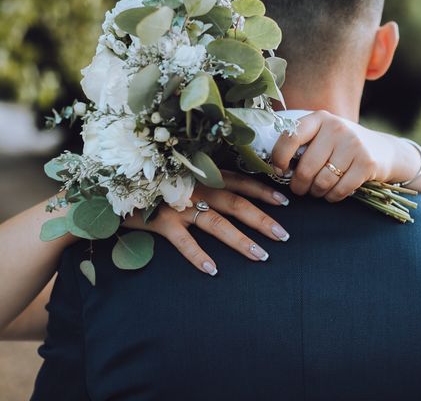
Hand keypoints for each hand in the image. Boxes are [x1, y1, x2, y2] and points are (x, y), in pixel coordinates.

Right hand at [123, 170, 290, 275]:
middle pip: (236, 204)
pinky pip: (184, 242)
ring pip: (217, 224)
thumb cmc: (150, 181)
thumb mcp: (180, 174)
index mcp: (203, 175)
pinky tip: (213, 271)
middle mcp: (195, 188)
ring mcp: (179, 204)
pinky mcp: (160, 221)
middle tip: (284, 236)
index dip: (263, 192)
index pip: (240, 182)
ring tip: (262, 256)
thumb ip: (204, 181)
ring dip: (241, 240)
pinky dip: (198, 256)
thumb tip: (230, 193)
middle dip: (262, 220)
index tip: (285, 202)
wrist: (110, 187)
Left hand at [271, 110, 397, 201]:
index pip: (291, 137)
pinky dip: (332, 197)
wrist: (382, 150)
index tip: (279, 170)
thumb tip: (275, 168)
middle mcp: (337, 127)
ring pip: (322, 182)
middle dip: (299, 185)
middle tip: (300, 189)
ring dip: (316, 192)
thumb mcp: (322, 135)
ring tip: (317, 190)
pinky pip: (339, 190)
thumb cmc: (341, 146)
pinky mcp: (366, 163)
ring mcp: (354, 145)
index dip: (279, 158)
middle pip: (306, 167)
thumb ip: (301, 144)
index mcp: (320, 118)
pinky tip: (332, 193)